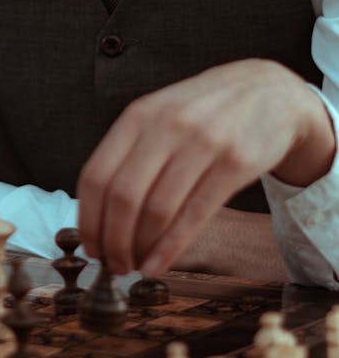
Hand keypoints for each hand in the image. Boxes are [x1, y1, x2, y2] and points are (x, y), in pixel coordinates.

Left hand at [77, 59, 334, 276]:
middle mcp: (167, 126)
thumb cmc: (205, 112)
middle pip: (123, 196)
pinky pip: (194, 215)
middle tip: (113, 265)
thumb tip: (98, 214)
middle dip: (112, 241)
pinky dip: (170, 248)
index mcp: (139, 115)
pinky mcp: (236, 163)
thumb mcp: (160, 114)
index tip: (89, 246)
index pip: (96, 175)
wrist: (270, 92)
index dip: (88, 219)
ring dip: (140, 248)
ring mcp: (203, 143)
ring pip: (157, 210)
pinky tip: (157, 265)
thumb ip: (130, 152)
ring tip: (135, 266)